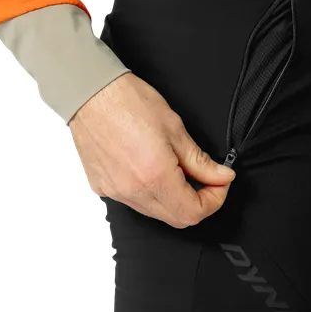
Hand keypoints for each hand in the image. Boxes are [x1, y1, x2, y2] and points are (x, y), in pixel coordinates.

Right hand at [70, 73, 235, 228]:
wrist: (89, 92)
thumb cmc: (128, 101)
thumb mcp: (174, 128)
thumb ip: (200, 161)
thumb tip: (221, 176)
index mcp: (155, 176)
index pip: (194, 213)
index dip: (214, 201)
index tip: (220, 183)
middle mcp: (134, 191)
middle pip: (177, 219)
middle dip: (197, 203)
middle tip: (207, 180)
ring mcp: (116, 193)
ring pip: (156, 212)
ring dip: (174, 199)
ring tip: (178, 171)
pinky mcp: (103, 188)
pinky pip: (134, 202)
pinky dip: (150, 193)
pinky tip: (150, 170)